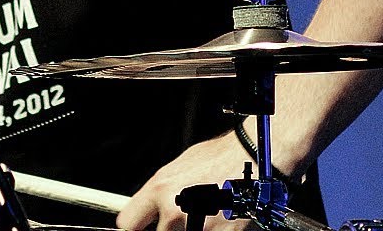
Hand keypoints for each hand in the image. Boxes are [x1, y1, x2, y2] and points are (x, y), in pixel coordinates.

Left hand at [116, 131, 253, 230]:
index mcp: (159, 188)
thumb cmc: (220, 158)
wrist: (254, 160)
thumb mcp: (179, 167)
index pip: (128, 222)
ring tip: (207, 213)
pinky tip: (219, 218)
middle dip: (168, 228)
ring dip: (190, 228)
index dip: (135, 226)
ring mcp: (197, 225)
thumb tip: (151, 207)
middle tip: (182, 217)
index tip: (139, 227)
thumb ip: (161, 191)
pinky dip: (211, 230)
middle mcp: (174, 209)